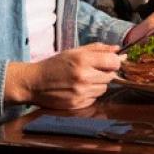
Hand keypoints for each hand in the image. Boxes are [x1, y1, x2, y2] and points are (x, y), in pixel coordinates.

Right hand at [5, 43, 120, 108]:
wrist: (34, 83)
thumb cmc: (55, 65)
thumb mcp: (74, 51)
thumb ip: (98, 49)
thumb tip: (119, 49)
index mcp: (83, 60)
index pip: (114, 62)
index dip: (114, 61)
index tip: (110, 61)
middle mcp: (83, 76)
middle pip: (111, 76)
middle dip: (105, 73)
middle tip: (92, 70)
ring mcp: (81, 92)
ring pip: (104, 88)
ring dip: (98, 84)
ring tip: (83, 79)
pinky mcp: (78, 104)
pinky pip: (94, 98)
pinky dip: (90, 94)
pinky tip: (78, 89)